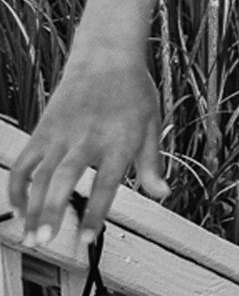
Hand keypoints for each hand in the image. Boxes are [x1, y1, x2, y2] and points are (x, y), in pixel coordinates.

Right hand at [5, 55, 167, 256]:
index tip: (87, 238)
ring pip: (40, 175)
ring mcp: (60, 134)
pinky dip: (18, 186)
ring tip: (30, 236)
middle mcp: (87, 139)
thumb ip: (152, 164)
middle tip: (45, 240)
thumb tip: (162, 194)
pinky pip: (24, 162)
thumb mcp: (153, 124)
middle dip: (52, 211)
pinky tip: (20, 207)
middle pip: (64, 179)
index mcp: (119, 140)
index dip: (96, 212)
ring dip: (32, 207)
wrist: (106, 56)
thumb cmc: (133, 92)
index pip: (106, 183)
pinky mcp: (42, 130)